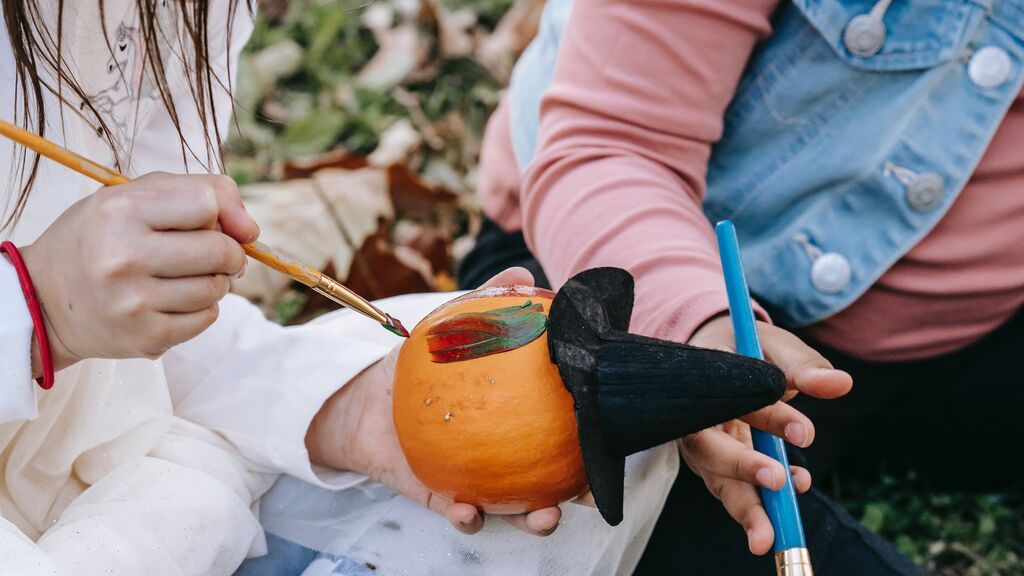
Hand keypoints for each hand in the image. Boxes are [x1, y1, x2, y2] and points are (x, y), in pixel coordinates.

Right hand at [21, 172, 257, 372]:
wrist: (43, 300)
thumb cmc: (100, 238)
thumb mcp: (134, 196)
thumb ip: (200, 191)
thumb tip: (252, 230)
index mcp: (120, 210)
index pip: (207, 202)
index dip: (219, 213)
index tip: (209, 223)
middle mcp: (124, 256)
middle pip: (220, 250)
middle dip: (226, 251)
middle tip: (210, 253)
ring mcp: (135, 301)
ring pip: (217, 287)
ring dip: (214, 281)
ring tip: (182, 277)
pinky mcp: (145, 336)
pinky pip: (207, 318)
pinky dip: (202, 308)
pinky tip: (172, 300)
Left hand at [307, 267, 589, 536]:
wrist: (369, 397)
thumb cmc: (424, 364)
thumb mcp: (456, 328)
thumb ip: (491, 301)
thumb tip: (524, 274)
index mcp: (524, 420)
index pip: (569, 432)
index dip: (596, 442)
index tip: (612, 443)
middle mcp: (511, 457)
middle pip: (558, 480)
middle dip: (580, 494)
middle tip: (590, 493)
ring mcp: (482, 482)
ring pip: (519, 510)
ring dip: (536, 520)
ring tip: (544, 517)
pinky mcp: (447, 498)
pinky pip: (463, 514)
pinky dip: (468, 517)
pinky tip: (468, 510)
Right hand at [678, 315, 852, 554]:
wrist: (723, 356)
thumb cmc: (746, 349)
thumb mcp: (773, 346)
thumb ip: (803, 365)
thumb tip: (840, 384)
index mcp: (703, 384)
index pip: (725, 405)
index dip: (763, 421)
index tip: (803, 431)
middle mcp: (697, 422)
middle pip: (710, 454)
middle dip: (742, 475)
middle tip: (777, 485)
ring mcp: (707, 449)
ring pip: (720, 483)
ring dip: (747, 510)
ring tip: (769, 539)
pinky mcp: (722, 467)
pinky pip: (739, 488)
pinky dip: (767, 498)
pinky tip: (798, 486)